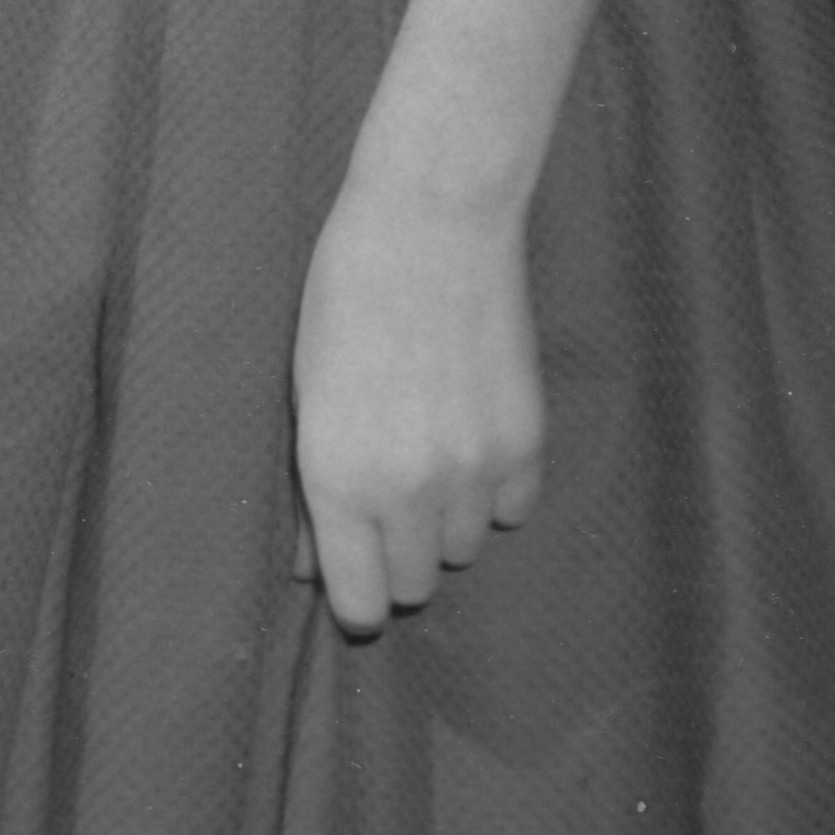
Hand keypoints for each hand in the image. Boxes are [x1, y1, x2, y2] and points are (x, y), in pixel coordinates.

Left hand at [289, 167, 541, 635]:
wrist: (430, 233)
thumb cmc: (342, 305)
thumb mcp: (306, 399)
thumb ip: (313, 492)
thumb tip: (312, 565)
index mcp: (338, 480)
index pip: (362, 601)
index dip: (355, 600)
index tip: (352, 583)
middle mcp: (409, 491)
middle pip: (415, 585)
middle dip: (393, 559)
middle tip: (379, 504)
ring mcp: (475, 472)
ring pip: (462, 547)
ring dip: (440, 521)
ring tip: (419, 451)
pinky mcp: (528, 446)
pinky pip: (512, 510)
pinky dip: (490, 491)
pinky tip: (466, 436)